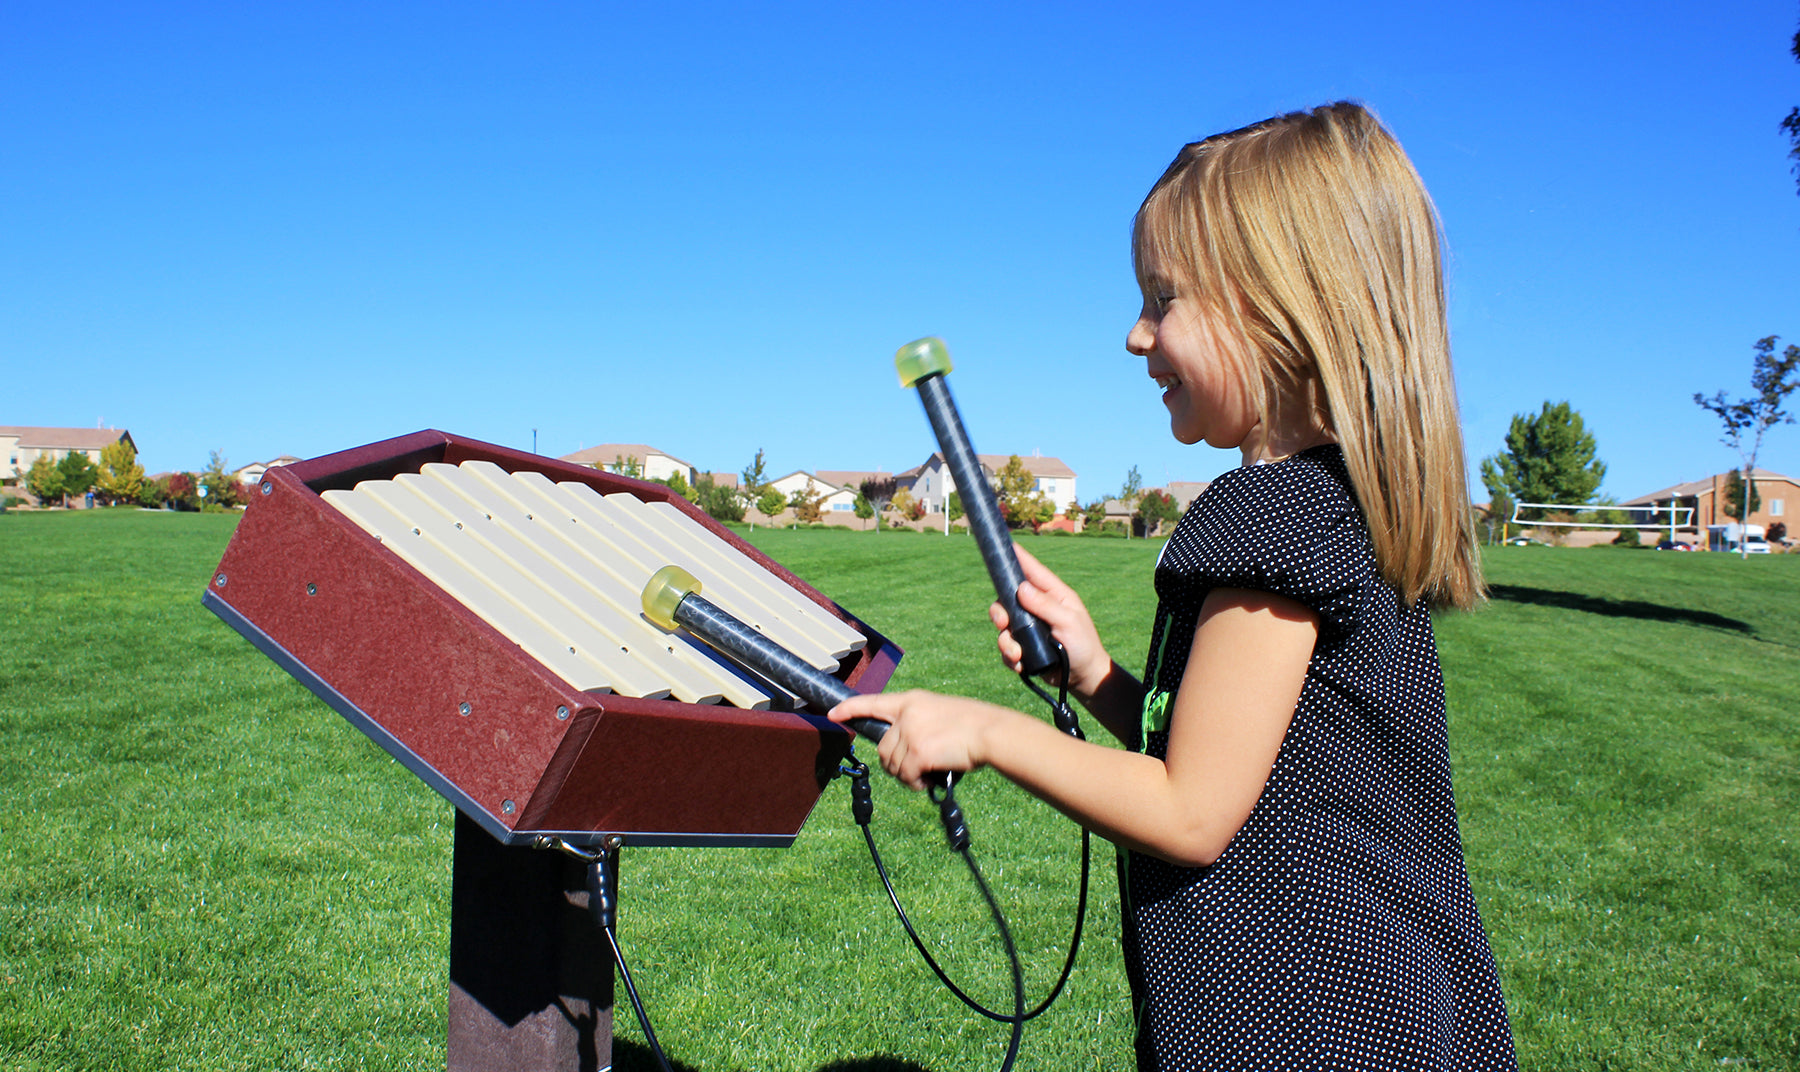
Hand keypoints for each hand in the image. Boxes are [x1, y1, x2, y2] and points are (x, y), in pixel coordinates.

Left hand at [829, 690, 1005, 790]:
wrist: (990, 732)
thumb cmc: (974, 725)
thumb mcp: (940, 712)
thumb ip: (918, 723)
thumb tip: (905, 748)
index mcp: (912, 700)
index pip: (873, 702)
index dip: (850, 708)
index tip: (833, 714)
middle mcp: (906, 714)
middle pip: (882, 747)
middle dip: (895, 763)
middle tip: (915, 770)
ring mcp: (910, 732)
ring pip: (892, 764)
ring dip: (906, 775)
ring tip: (927, 773)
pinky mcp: (917, 751)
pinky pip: (905, 775)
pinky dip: (915, 783)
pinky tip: (929, 780)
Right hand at [991, 546, 1110, 699]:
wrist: (1083, 678)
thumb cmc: (1083, 645)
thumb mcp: (1068, 622)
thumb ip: (1046, 606)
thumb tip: (1021, 588)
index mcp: (1053, 595)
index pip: (1032, 571)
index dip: (1017, 557)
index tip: (1004, 544)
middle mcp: (1037, 608)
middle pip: (1006, 600)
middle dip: (999, 613)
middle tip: (1003, 623)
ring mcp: (1029, 628)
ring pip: (1003, 628)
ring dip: (1005, 643)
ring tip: (1017, 655)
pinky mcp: (1024, 647)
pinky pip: (1006, 649)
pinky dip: (1010, 658)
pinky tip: (1020, 665)